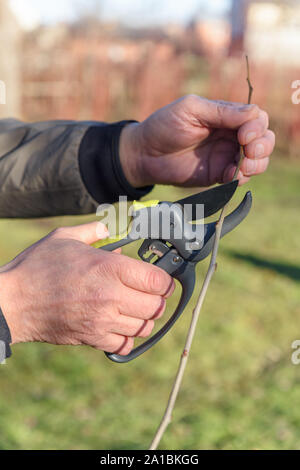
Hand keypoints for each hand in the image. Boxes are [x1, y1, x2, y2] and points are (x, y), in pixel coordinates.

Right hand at [0, 222, 173, 354]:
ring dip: (144, 318)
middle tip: (149, 292)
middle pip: (156, 306)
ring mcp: (103, 321)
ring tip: (134, 308)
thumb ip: (93, 230)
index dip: (165, 280)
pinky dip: (128, 337)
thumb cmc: (38, 267)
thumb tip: (108, 229)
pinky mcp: (92, 338)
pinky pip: (125, 344)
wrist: (13, 302)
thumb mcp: (64, 237)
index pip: (158, 280)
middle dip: (157, 299)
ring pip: (144, 327)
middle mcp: (111, 296)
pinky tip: (119, 324)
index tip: (162, 278)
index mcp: (109, 268)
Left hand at [120, 95, 274, 187]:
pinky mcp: (217, 175)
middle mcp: (230, 135)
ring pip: (257, 160)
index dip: (257, 127)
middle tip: (249, 152)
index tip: (244, 135)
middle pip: (263, 139)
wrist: (144, 154)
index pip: (256, 118)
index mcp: (225, 116)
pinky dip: (241, 178)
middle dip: (262, 146)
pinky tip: (231, 177)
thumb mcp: (191, 109)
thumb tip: (253, 113)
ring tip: (244, 168)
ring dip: (258, 164)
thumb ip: (221, 111)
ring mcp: (225, 156)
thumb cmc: (163, 126)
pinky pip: (239, 177)